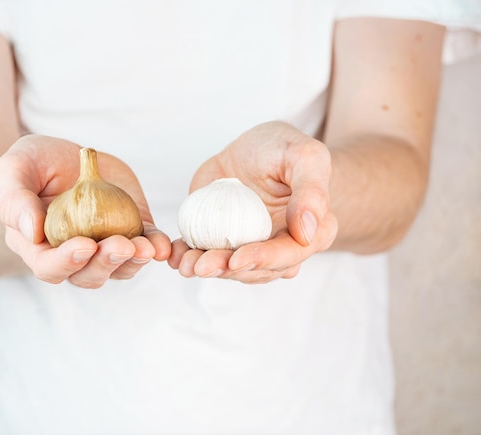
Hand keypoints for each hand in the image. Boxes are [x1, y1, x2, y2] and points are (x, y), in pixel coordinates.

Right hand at [0, 135, 170, 287]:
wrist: (70, 154)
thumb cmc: (33, 163)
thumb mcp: (14, 169)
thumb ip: (14, 199)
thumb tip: (32, 232)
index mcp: (38, 247)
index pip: (49, 267)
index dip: (66, 262)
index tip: (85, 245)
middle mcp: (71, 255)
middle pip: (88, 274)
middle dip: (106, 264)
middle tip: (121, 245)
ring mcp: (103, 246)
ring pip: (119, 268)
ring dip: (133, 261)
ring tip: (145, 247)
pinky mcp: (130, 232)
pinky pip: (145, 247)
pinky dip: (155, 249)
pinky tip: (162, 246)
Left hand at [168, 121, 337, 283]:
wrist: (252, 150)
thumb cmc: (284, 149)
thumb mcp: (304, 156)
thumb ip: (312, 190)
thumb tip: (307, 231)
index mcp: (311, 233)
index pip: (289, 254)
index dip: (264, 260)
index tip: (238, 259)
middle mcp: (282, 248)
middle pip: (257, 270)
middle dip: (228, 270)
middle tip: (202, 266)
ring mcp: (251, 248)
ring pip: (231, 269)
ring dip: (208, 269)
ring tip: (186, 264)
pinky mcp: (223, 243)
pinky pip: (208, 256)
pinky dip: (190, 257)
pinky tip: (175, 256)